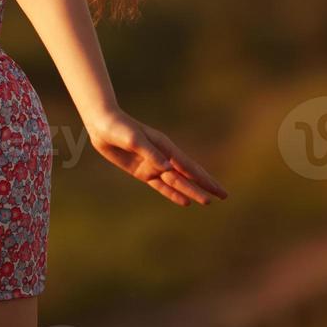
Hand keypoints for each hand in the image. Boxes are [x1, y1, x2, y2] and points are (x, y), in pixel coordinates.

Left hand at [87, 111, 228, 206]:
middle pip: (188, 175)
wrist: (103, 125)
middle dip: (205, 186)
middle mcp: (163, 157)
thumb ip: (150, 153)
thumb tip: (168, 169)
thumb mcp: (134, 139)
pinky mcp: (142, 171)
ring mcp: (153, 165)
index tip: (218, 189)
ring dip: (191, 192)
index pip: (189, 167)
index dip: (204, 179)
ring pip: (177, 182)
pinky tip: (184, 201)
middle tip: (223, 196)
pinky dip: (172, 193)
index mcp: (165, 147)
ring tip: (206, 202)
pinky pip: (160, 185)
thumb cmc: (119, 127)